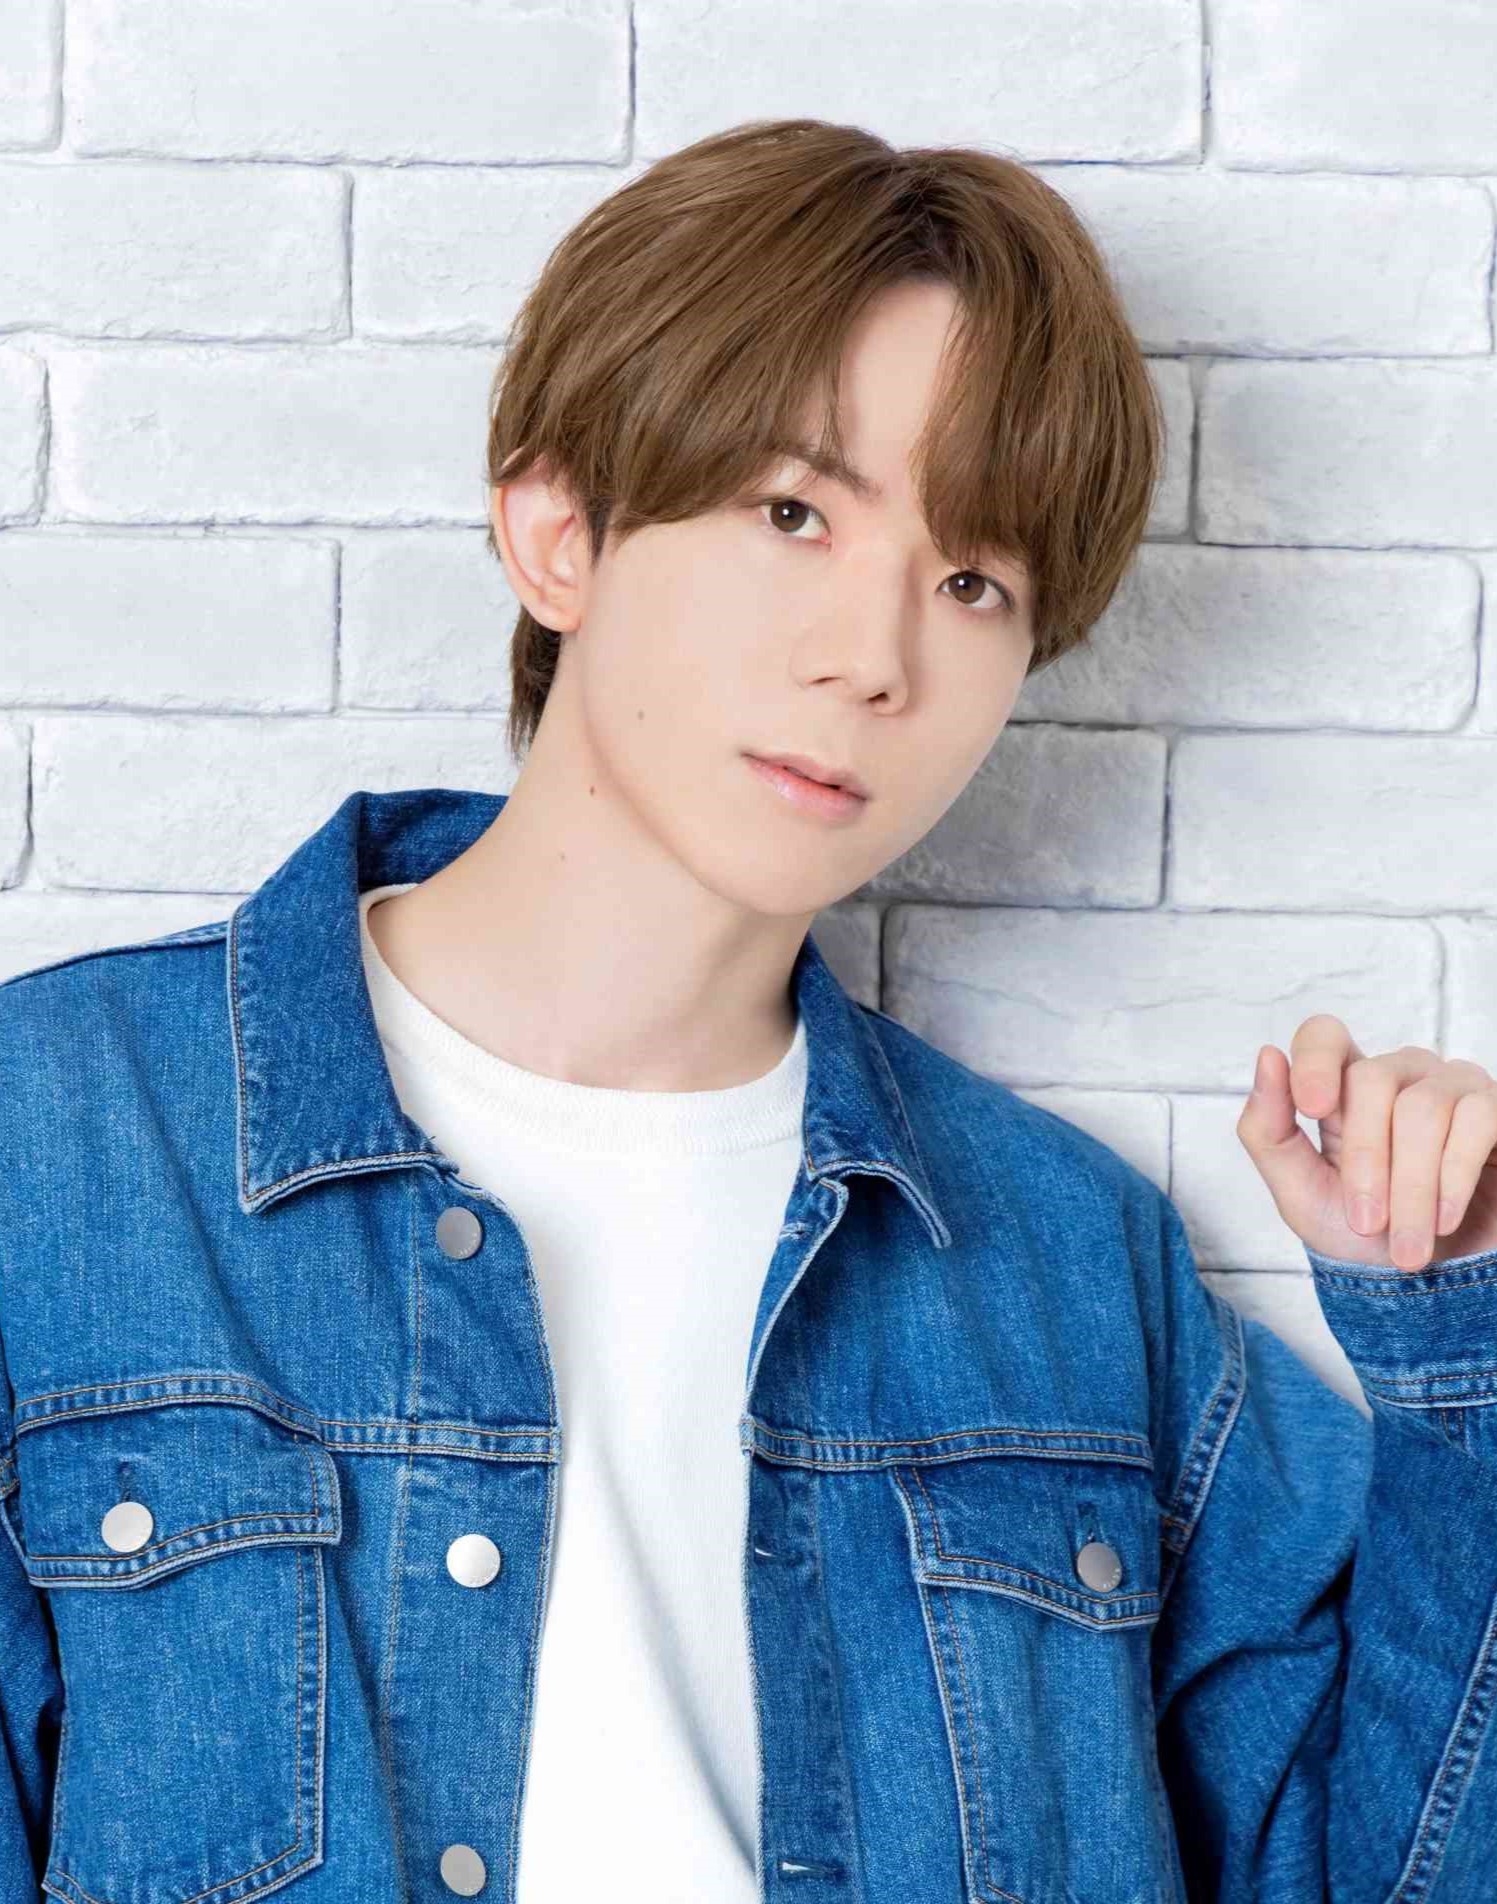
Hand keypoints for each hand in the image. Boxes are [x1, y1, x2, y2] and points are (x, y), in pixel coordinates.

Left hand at [1236, 1015, 1496, 1271]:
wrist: (1428, 1284)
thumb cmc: (1363, 1233)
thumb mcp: (1299, 1193)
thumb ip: (1268, 1131)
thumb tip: (1268, 1056)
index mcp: (1344, 1086)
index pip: (1324, 1036)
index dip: (1316, 1060)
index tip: (1314, 1107)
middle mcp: (1399, 1073)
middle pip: (1372, 1079)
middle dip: (1366, 1162)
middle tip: (1367, 1226)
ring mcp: (1452, 1086)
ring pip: (1423, 1107)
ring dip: (1411, 1187)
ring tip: (1408, 1247)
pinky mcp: (1495, 1108)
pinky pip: (1477, 1120)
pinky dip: (1453, 1178)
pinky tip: (1445, 1219)